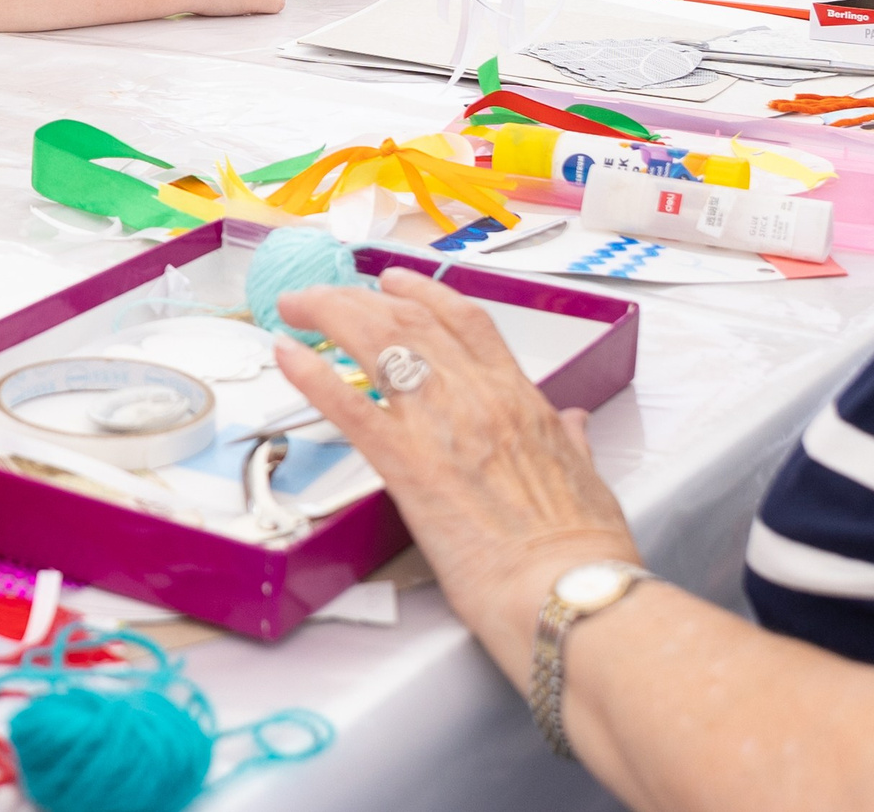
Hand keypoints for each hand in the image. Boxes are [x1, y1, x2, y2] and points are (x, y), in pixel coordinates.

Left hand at [273, 268, 637, 657]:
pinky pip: (348, 404)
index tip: (395, 282)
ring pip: (375, 342)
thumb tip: (573, 423)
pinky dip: (311, 374)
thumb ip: (571, 442)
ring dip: (328, 315)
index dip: (423, 293)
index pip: (465, 321)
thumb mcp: (587, 479)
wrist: (571, 592)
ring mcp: (439, 426)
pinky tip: (287, 354)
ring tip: (298, 307)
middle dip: (359, 298)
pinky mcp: (407, 465)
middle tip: (327, 295)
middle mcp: (477, 397)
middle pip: (407, 320)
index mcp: (520, 398)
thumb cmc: (581, 552)